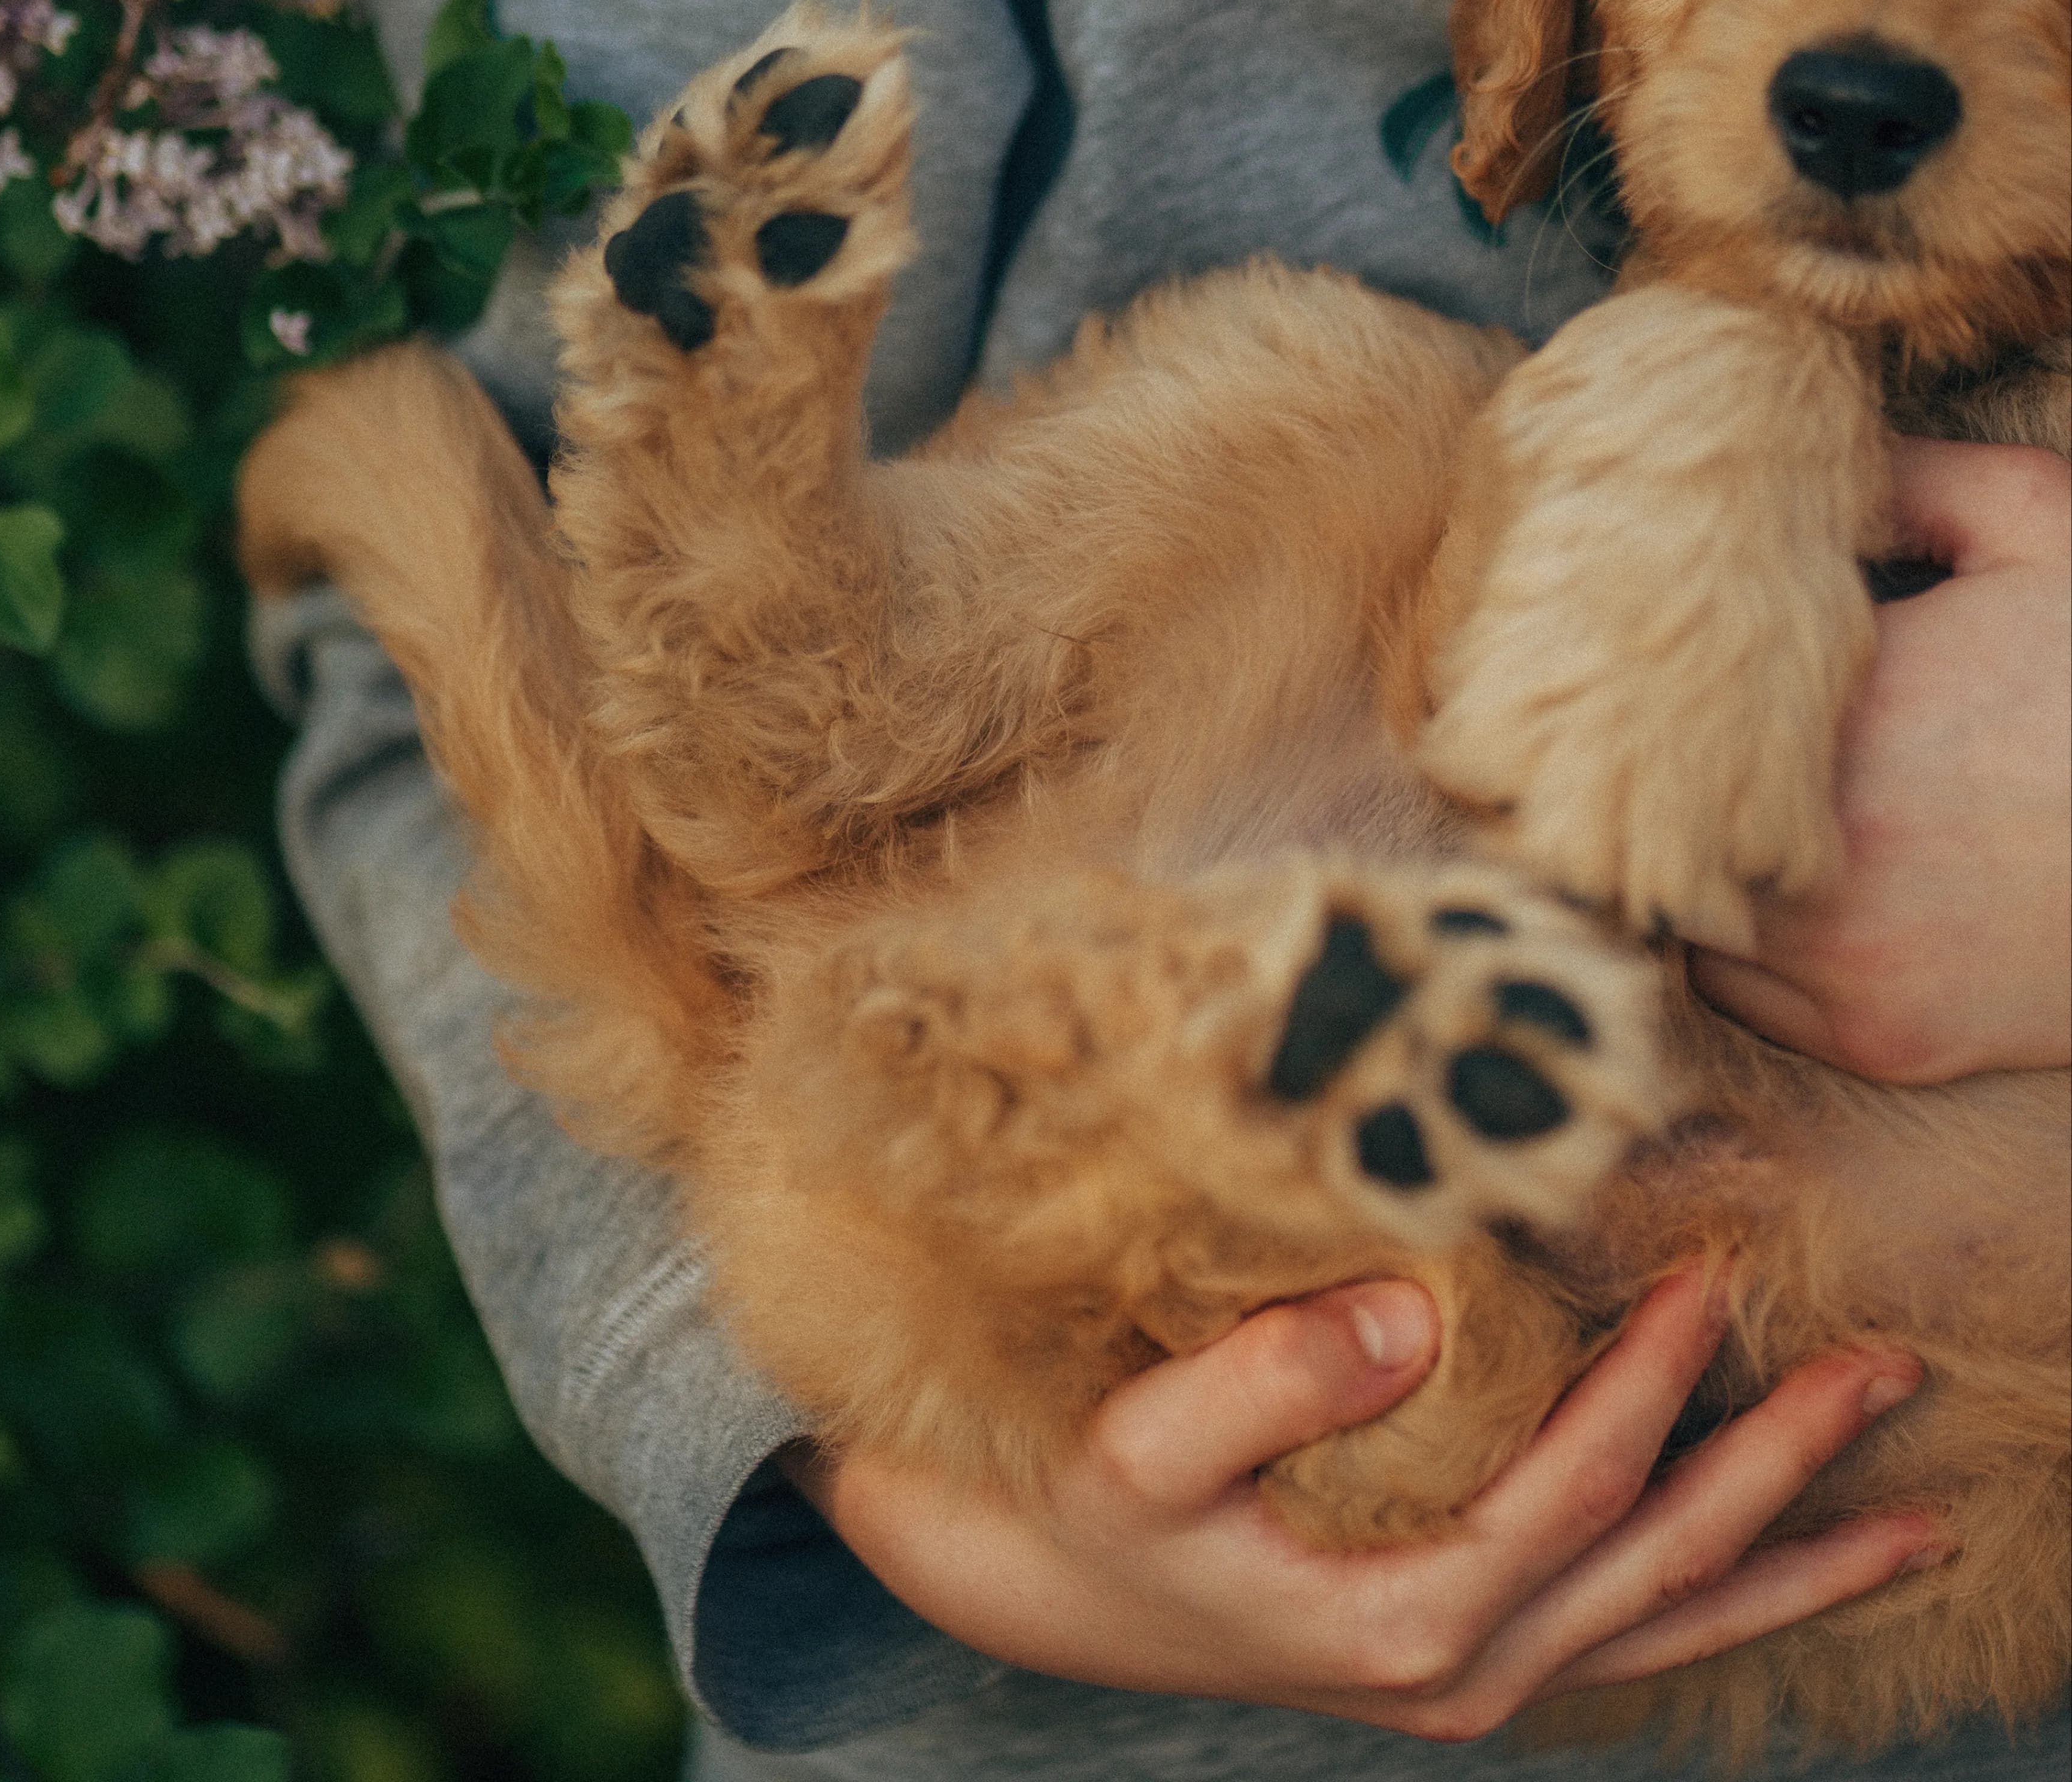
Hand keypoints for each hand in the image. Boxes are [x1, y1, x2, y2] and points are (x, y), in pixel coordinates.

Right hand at [785, 1269, 1936, 1738]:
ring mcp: (1475, 1677)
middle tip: (1889, 1377)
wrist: (1045, 1590)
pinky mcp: (1464, 1657)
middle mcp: (1463, 1668)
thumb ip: (1269, 1379)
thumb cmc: (1088, 1505)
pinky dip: (1720, 1599)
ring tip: (1911, 1518)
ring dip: (1792, 1557)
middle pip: (1666, 1563)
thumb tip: (1412, 1316)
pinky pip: (1629, 1635)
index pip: (1577, 1488)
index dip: (1653, 1387)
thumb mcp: (1143, 1444)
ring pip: (1672, 1621)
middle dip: (1787, 1473)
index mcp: (1402, 1619)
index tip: (1710, 1280)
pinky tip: (1773, 1563)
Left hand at [1692, 438, 2071, 1082]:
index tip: (1659, 672)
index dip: (1649, 692)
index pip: (1657, 713)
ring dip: (1689, 869)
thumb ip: (1909, 481)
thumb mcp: (2038, 528)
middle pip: (1645, 824)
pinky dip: (1743, 950)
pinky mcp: (1879, 1037)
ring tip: (1718, 818)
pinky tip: (1781, 891)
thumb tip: (1798, 466)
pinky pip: (1741, 998)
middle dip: (1651, 784)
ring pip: (1683, 918)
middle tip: (1660, 748)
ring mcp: (1845, 962)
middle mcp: (1823, 855)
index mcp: (1836, 721)